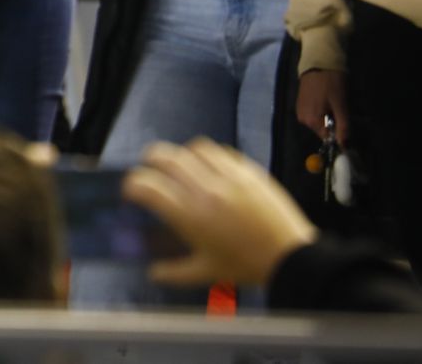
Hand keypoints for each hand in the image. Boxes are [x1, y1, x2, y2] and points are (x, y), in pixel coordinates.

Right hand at [124, 138, 317, 287]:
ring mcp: (227, 177)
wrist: (290, 257)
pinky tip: (209, 164)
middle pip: (164, 158)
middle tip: (149, 168)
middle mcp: (204, 191)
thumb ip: (174, 273)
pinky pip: (220, 150)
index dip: (132, 185)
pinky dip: (207, 154)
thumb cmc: (246, 266)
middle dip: (149, 160)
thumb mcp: (206, 273)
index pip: (147, 187)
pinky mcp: (247, 170)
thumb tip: (152, 273)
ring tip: (180, 163)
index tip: (131, 190)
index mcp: (189, 216)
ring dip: (180, 153)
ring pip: (192, 148)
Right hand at [296, 68, 349, 144]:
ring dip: (326, 118)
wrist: (317, 64)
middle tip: (339, 110)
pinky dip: (320, 112)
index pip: (327, 138)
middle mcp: (303, 119)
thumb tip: (344, 145)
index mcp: (312, 121)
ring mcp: (299, 112)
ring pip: (317, 123)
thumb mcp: (341, 105)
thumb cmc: (331, 84)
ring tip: (332, 104)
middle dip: (332, 125)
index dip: (338, 134)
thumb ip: (343, 126)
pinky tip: (324, 101)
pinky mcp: (299, 105)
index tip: (345, 124)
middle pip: (321, 131)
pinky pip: (312, 116)